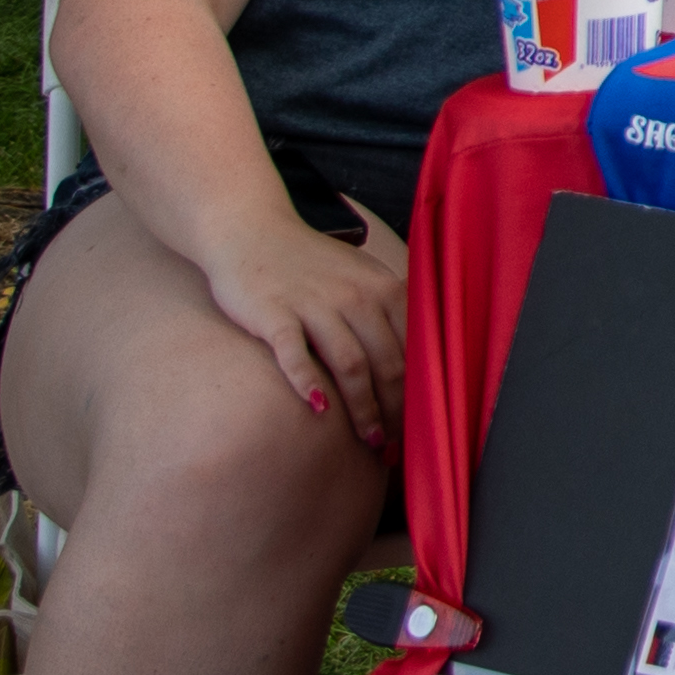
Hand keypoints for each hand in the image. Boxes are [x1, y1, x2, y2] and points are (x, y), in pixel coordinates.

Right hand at [202, 201, 409, 444]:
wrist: (250, 230)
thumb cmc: (310, 265)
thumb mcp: (361, 278)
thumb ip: (388, 312)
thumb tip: (420, 363)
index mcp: (384, 289)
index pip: (416, 348)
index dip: (423, 390)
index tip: (425, 422)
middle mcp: (356, 296)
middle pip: (389, 363)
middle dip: (398, 409)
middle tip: (400, 443)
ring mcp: (314, 304)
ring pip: (351, 365)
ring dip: (364, 408)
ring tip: (371, 440)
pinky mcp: (273, 313)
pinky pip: (294, 352)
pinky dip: (308, 382)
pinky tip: (319, 410)